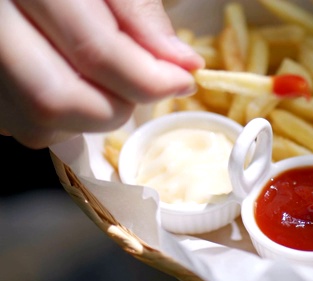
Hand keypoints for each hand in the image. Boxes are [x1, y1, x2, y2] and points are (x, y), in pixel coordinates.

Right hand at [0, 0, 204, 148]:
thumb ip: (140, 15)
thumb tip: (183, 64)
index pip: (95, 52)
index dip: (150, 78)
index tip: (183, 80)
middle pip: (57, 99)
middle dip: (117, 108)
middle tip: (142, 89)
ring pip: (36, 122)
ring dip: (88, 119)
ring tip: (108, 86)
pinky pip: (21, 125)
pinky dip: (61, 120)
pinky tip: (76, 88)